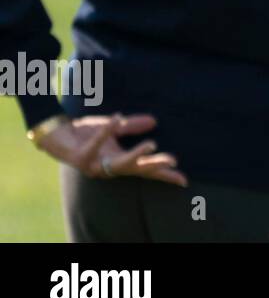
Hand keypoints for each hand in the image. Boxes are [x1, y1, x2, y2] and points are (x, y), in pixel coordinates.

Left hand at [35, 113, 186, 186]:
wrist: (56, 132)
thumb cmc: (84, 133)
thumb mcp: (112, 127)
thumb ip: (131, 125)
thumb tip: (154, 121)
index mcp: (119, 161)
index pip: (145, 170)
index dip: (164, 174)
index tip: (183, 180)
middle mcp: (108, 167)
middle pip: (137, 170)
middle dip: (155, 167)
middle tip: (172, 160)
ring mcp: (94, 165)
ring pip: (119, 164)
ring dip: (136, 155)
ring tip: (153, 144)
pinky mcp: (81, 157)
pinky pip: (97, 143)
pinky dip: (107, 130)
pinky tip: (117, 117)